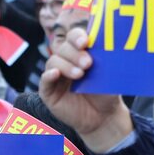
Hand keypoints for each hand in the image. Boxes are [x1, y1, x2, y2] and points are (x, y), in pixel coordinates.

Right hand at [40, 28, 131, 151]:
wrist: (103, 117)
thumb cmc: (106, 93)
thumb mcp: (109, 74)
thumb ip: (104, 59)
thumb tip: (106, 44)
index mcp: (80, 53)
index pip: (73, 37)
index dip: (77, 37)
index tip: (85, 42)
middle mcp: (66, 61)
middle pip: (63, 48)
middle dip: (75, 53)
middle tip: (88, 64)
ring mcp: (56, 76)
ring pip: (53, 61)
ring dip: (66, 65)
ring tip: (80, 75)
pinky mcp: (48, 92)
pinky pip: (44, 80)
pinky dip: (49, 75)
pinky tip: (56, 74)